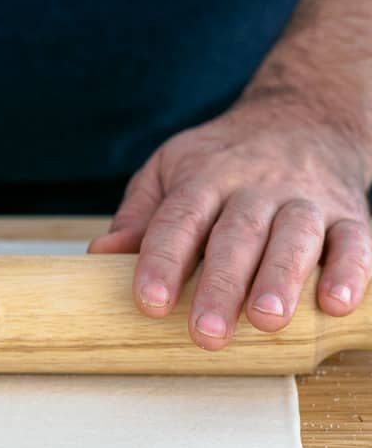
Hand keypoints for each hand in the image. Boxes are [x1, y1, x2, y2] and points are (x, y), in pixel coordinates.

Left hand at [89, 85, 371, 347]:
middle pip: (237, 234)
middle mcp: (255, 187)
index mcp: (204, 178)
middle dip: (221, 284)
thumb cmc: (223, 159)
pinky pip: (355, 241)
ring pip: (295, 236)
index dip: (163, 260)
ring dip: (281, 279)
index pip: (180, 219)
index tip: (150, 302)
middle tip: (206, 332)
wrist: (305, 115)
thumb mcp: (171, 170)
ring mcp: (305, 200)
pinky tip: (336, 303)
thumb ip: (140, 215)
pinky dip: (351, 271)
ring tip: (267, 320)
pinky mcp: (349, 214)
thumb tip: (100, 254)